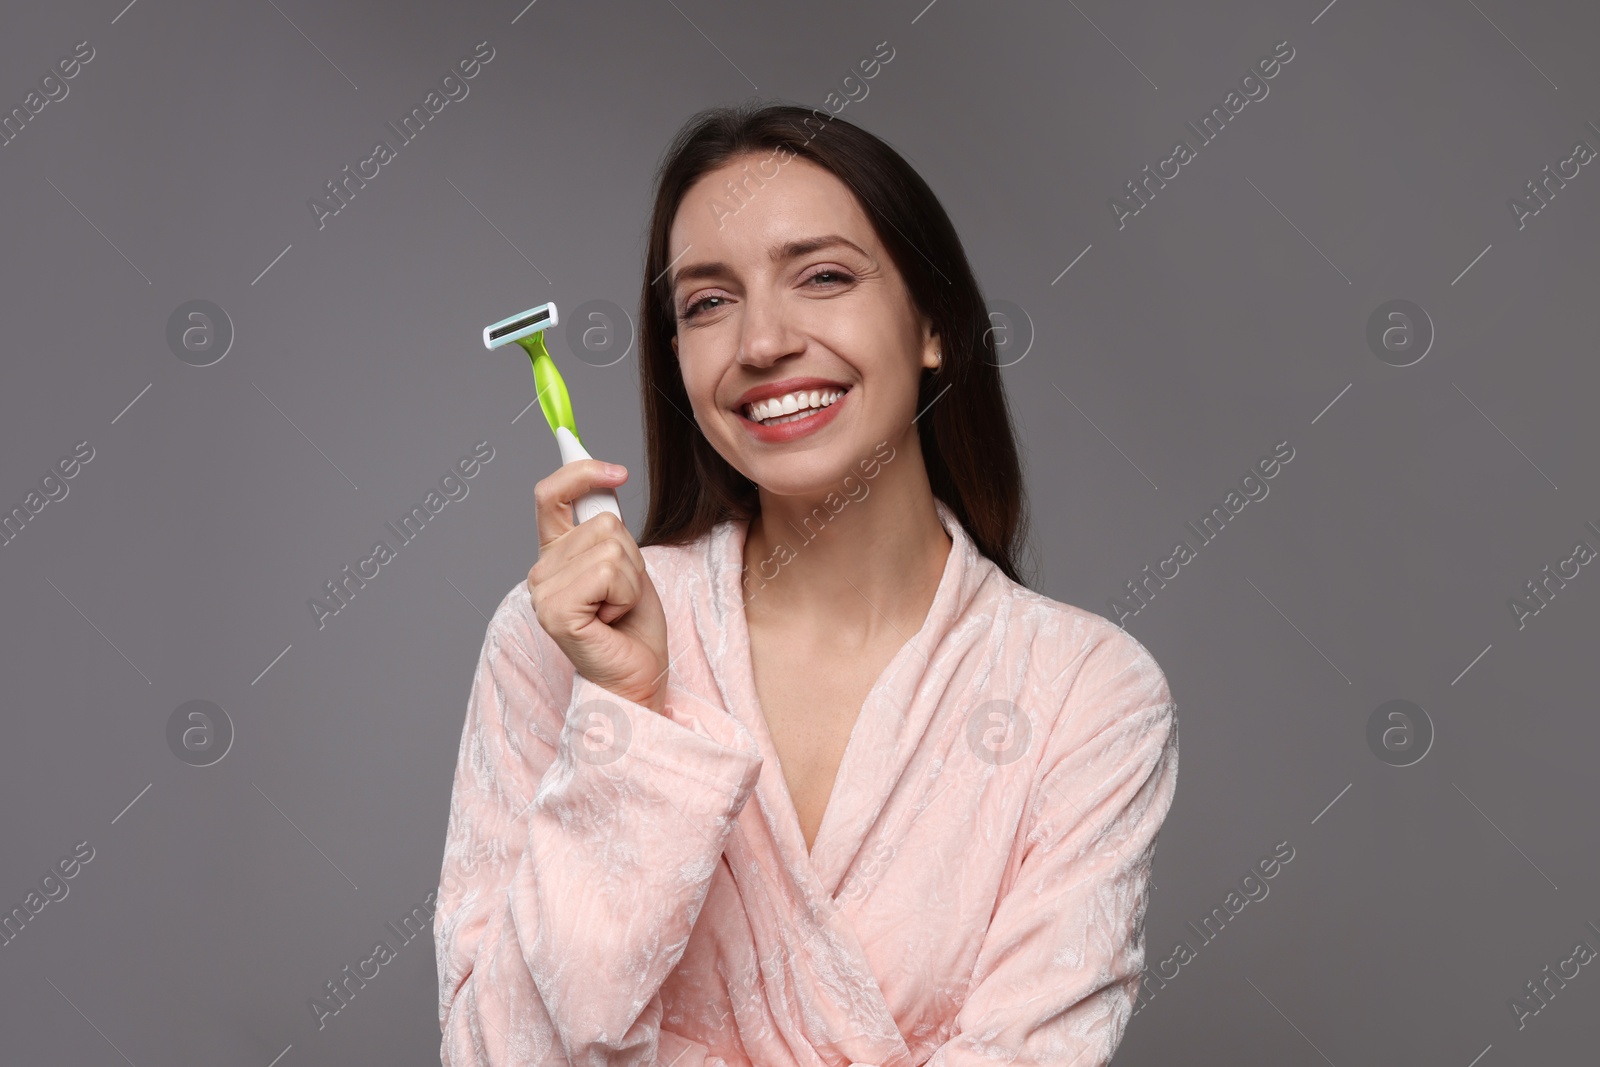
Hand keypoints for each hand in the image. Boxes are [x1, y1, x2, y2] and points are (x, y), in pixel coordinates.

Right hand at [527, 460, 668, 714]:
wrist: (638, 676)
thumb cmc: (632, 627)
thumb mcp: (624, 564)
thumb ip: (606, 527)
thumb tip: (605, 477)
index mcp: (553, 555)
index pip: (550, 494)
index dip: (580, 471)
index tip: (617, 471)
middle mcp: (540, 571)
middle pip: (602, 521)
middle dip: (631, 556)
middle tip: (623, 595)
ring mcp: (544, 591)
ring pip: (610, 545)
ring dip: (632, 579)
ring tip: (618, 609)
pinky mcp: (557, 611)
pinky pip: (608, 572)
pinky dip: (626, 594)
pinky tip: (613, 620)